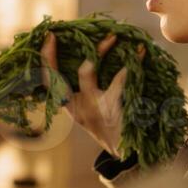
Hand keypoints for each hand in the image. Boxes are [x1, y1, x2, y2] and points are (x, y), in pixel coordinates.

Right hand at [40, 32, 140, 158]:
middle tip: (57, 33)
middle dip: (51, 54)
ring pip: (86, 71)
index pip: (50, 81)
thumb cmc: (111, 129)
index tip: (49, 37)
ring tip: (113, 36)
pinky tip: (140, 53)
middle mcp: (77, 107)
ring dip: (100, 49)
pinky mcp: (113, 107)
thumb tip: (90, 56)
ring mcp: (93, 107)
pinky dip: (132, 64)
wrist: (130, 154)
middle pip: (57, 76)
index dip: (46, 58)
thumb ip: (86, 90)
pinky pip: (119, 79)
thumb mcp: (92, 112)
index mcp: (70, 107)